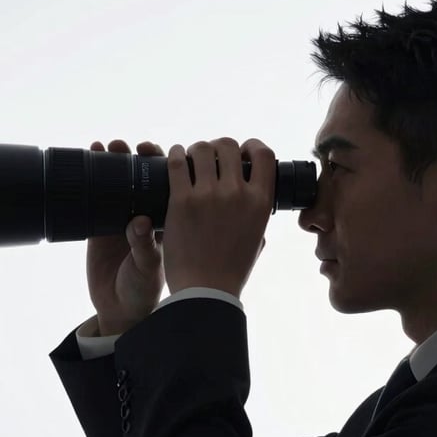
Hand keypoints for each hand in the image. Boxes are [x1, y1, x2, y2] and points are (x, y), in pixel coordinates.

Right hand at [86, 139, 165, 333]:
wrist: (119, 310)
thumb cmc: (144, 290)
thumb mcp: (148, 268)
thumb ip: (144, 246)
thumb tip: (138, 222)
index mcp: (165, 220)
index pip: (167, 185)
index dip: (163, 165)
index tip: (155, 151)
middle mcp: (144, 214)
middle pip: (142, 177)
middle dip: (136, 157)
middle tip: (129, 145)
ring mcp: (120, 217)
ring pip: (117, 182)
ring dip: (112, 162)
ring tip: (105, 146)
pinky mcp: (97, 225)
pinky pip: (93, 197)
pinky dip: (90, 178)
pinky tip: (86, 160)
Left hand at [162, 137, 275, 297]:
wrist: (205, 291)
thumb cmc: (231, 271)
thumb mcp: (257, 240)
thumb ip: (258, 218)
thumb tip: (255, 204)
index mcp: (260, 202)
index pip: (264, 154)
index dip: (251, 146)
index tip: (242, 151)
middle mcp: (237, 193)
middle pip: (228, 146)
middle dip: (218, 147)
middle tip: (210, 158)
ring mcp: (208, 195)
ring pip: (201, 149)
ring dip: (195, 150)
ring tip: (190, 159)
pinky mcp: (181, 201)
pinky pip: (177, 163)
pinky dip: (174, 155)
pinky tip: (173, 157)